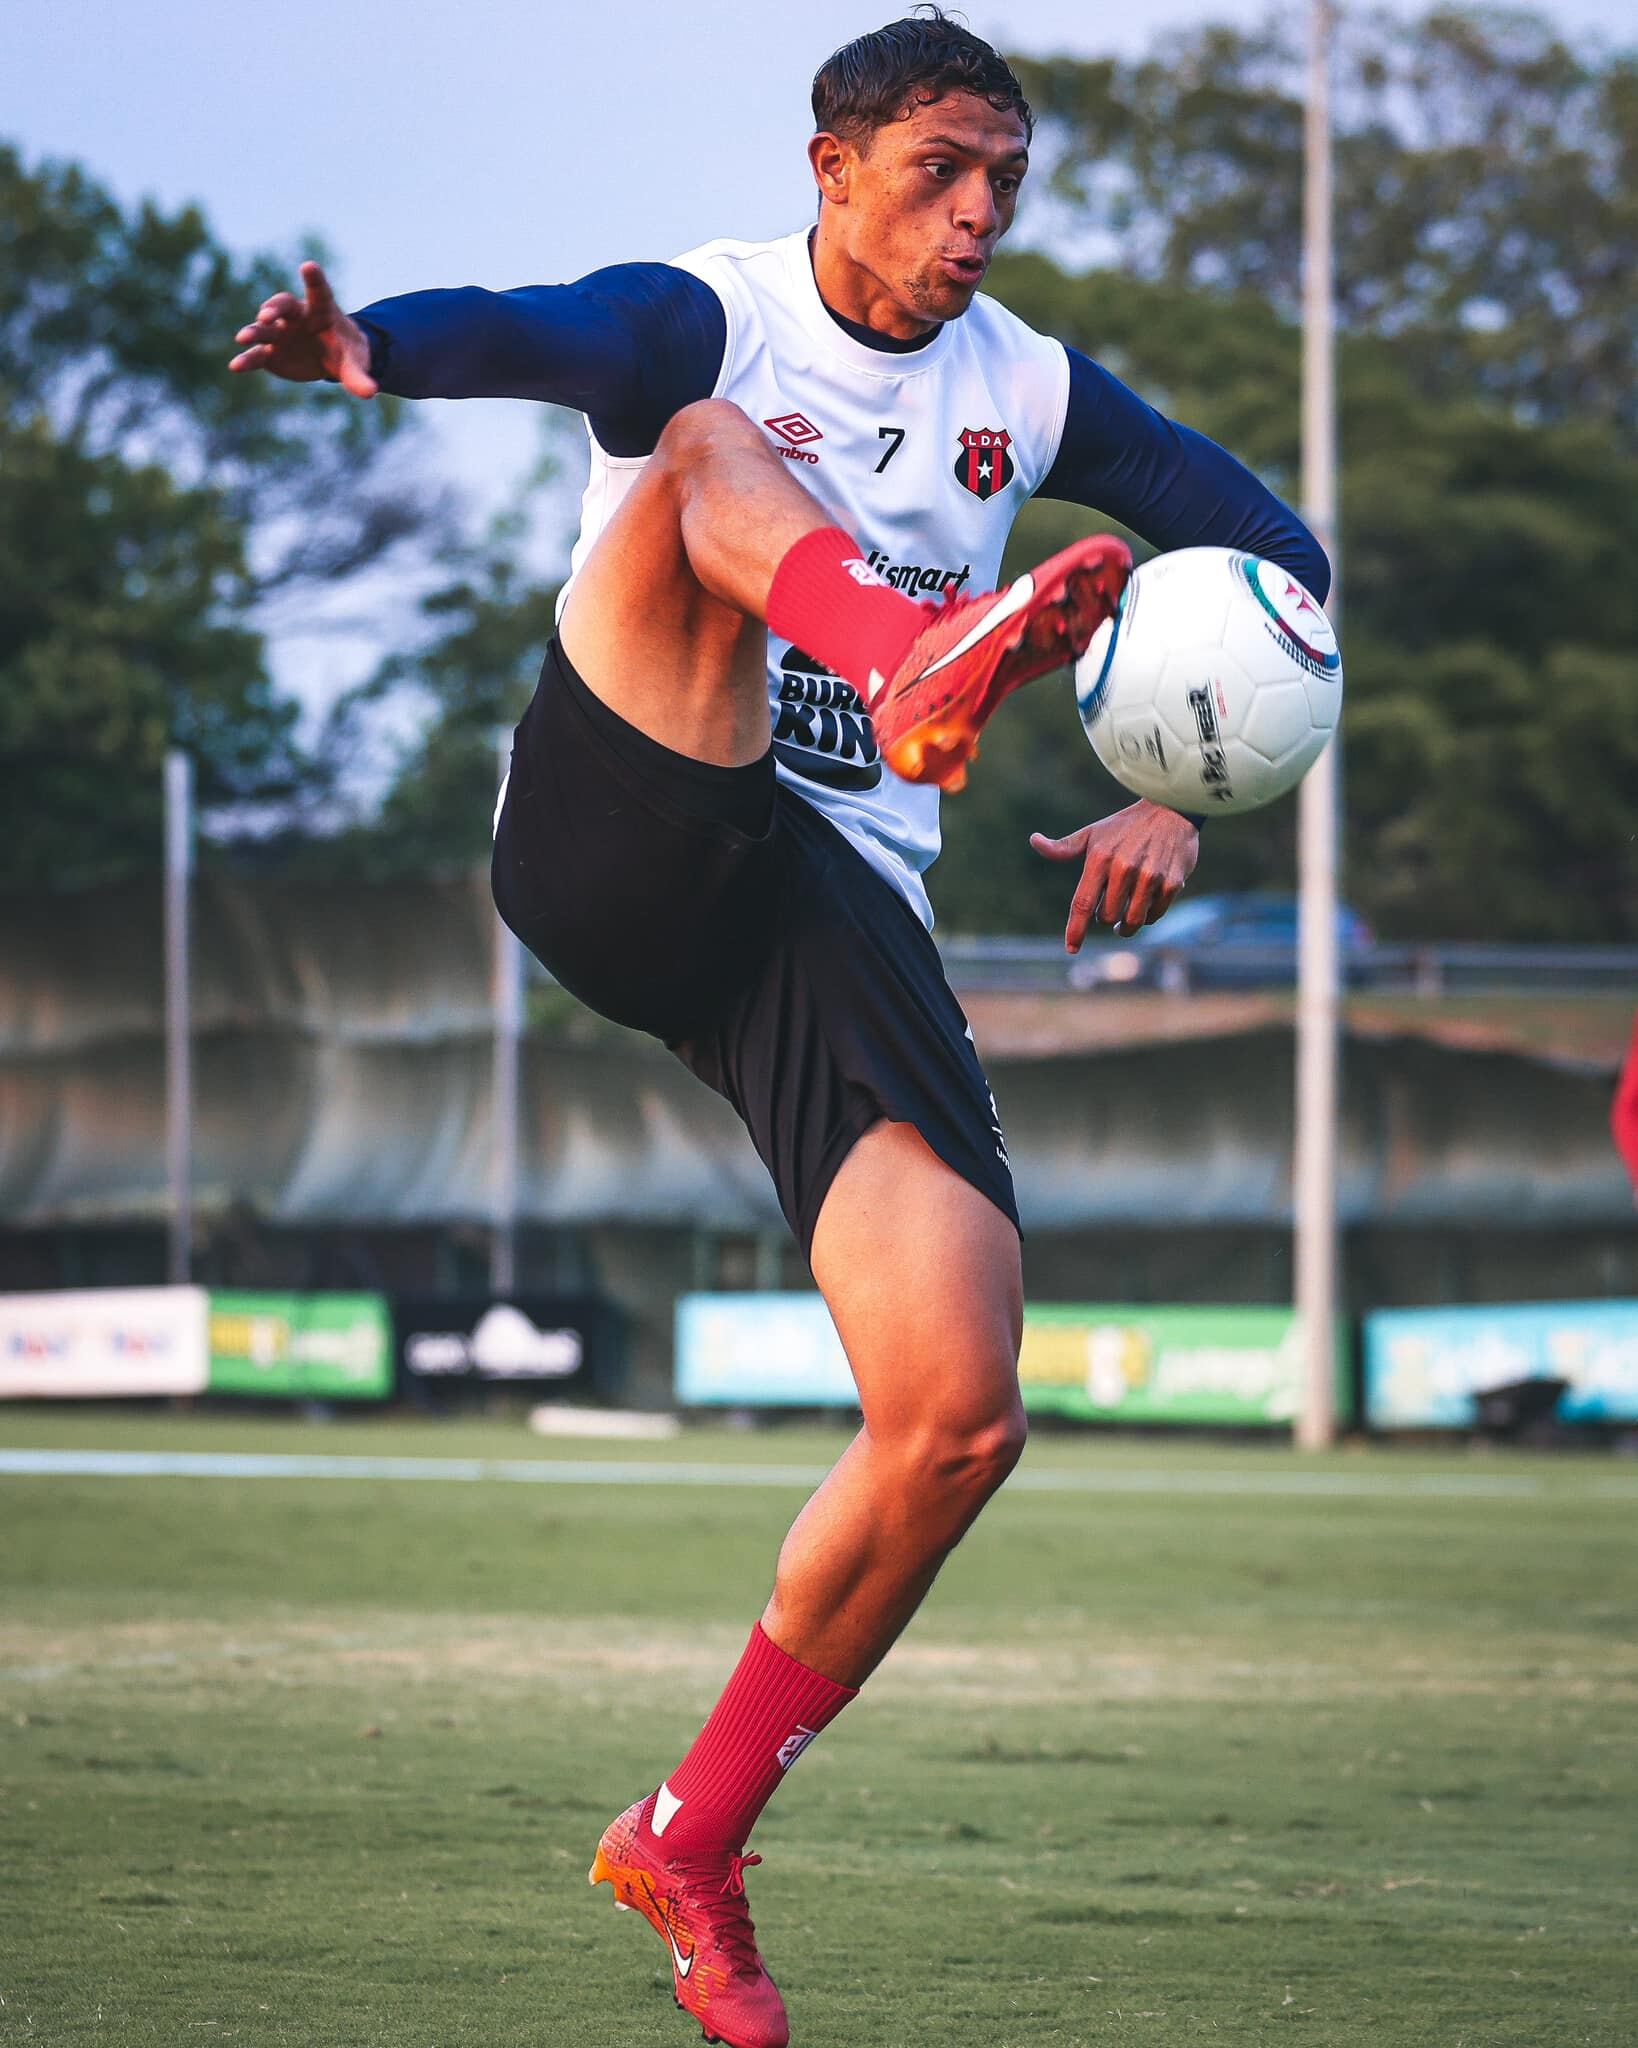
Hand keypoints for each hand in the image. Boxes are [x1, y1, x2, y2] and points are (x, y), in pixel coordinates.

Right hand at [228, 260, 377, 396]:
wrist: (330, 359)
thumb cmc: (345, 352)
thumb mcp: (355, 365)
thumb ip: (359, 378)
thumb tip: (371, 393)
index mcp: (322, 311)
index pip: (318, 292)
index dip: (314, 279)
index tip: (308, 266)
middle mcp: (296, 316)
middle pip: (282, 305)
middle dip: (273, 308)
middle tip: (266, 315)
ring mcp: (280, 333)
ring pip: (264, 328)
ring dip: (254, 331)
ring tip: (243, 338)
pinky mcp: (271, 352)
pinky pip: (257, 355)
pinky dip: (247, 360)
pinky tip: (236, 366)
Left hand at [1030, 800, 1198, 949]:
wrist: (1171, 809)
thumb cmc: (1125, 826)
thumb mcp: (1093, 833)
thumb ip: (1064, 847)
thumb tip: (1034, 841)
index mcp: (1100, 858)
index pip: (1082, 903)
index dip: (1076, 929)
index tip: (1071, 948)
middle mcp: (1124, 868)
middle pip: (1107, 916)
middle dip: (1104, 919)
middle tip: (1106, 913)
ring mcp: (1149, 876)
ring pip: (1132, 921)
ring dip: (1125, 927)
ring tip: (1122, 923)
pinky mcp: (1172, 883)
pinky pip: (1154, 915)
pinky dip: (1147, 917)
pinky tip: (1144, 908)